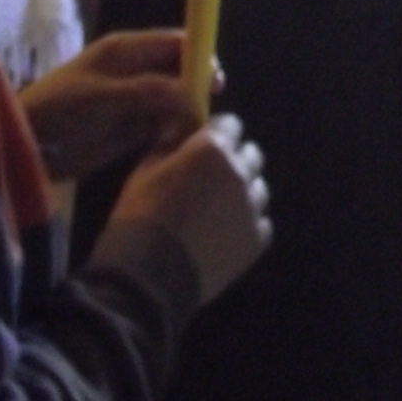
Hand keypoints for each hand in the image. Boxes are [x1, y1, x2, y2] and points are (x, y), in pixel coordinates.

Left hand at [18, 29, 199, 182]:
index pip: (175, 42)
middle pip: (181, 71)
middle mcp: (137, 71)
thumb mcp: (100, 96)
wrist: (28, 144)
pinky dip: (174, 132)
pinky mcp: (134, 128)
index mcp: (126, 50)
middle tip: (203, 113)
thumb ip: (146, 91)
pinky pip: (165, 125)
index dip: (199, 56)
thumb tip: (191, 91)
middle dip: (197, 88)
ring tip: (191, 132)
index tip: (215, 81)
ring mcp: (136, 100)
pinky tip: (177, 144)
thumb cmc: (59, 109)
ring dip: (187, 113)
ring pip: (177, 100)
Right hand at [113, 114, 271, 306]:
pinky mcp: (257, 239)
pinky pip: (261, 222)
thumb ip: (169, 144)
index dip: (217, 132)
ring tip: (217, 210)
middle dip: (234, 159)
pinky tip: (225, 234)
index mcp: (212, 148)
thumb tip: (181, 129)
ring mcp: (252, 207)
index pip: (230, 124)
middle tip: (211, 177)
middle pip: (251, 154)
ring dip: (242, 192)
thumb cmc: (140, 216)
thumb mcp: (144, 170)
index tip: (204, 144)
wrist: (149, 276)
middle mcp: (240, 171)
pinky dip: (247, 224)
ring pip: (258, 188)